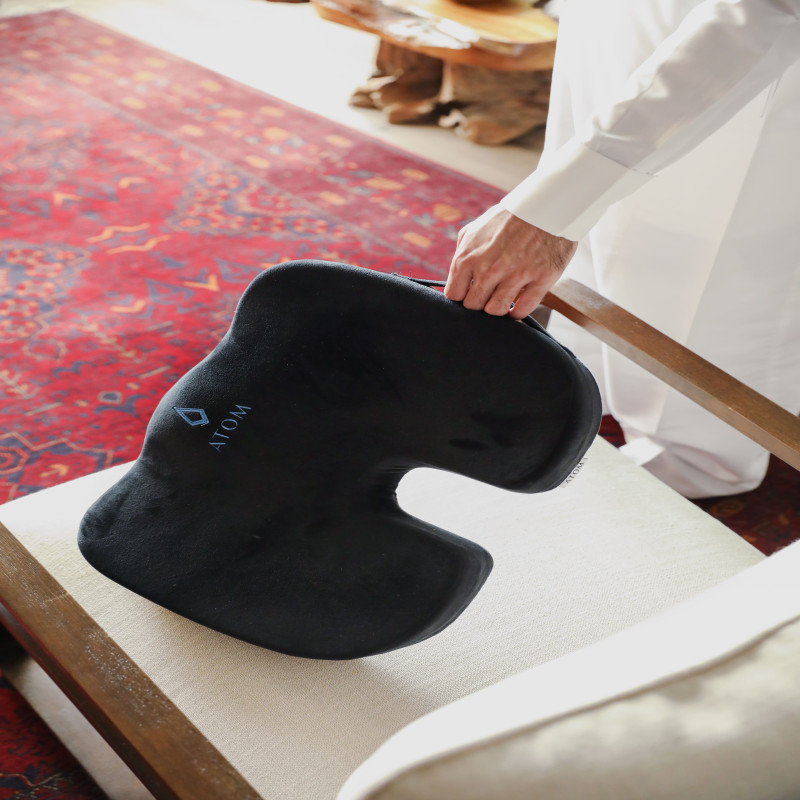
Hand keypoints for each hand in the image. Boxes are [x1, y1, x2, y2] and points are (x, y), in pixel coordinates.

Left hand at [444, 204, 576, 319]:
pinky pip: (522, 310)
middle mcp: (489, 270)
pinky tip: (517, 304)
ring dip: (498, 308)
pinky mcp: (541, 279)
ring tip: (503, 299)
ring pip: (496, 311)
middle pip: (473, 306)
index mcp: (468, 258)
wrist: (547, 205)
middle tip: (489, 294)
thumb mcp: (475, 230)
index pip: (454, 295)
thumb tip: (455, 279)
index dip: (462, 295)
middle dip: (479, 302)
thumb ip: (462, 254)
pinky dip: (518, 312)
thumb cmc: (509, 219)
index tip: (471, 292)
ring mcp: (515, 275)